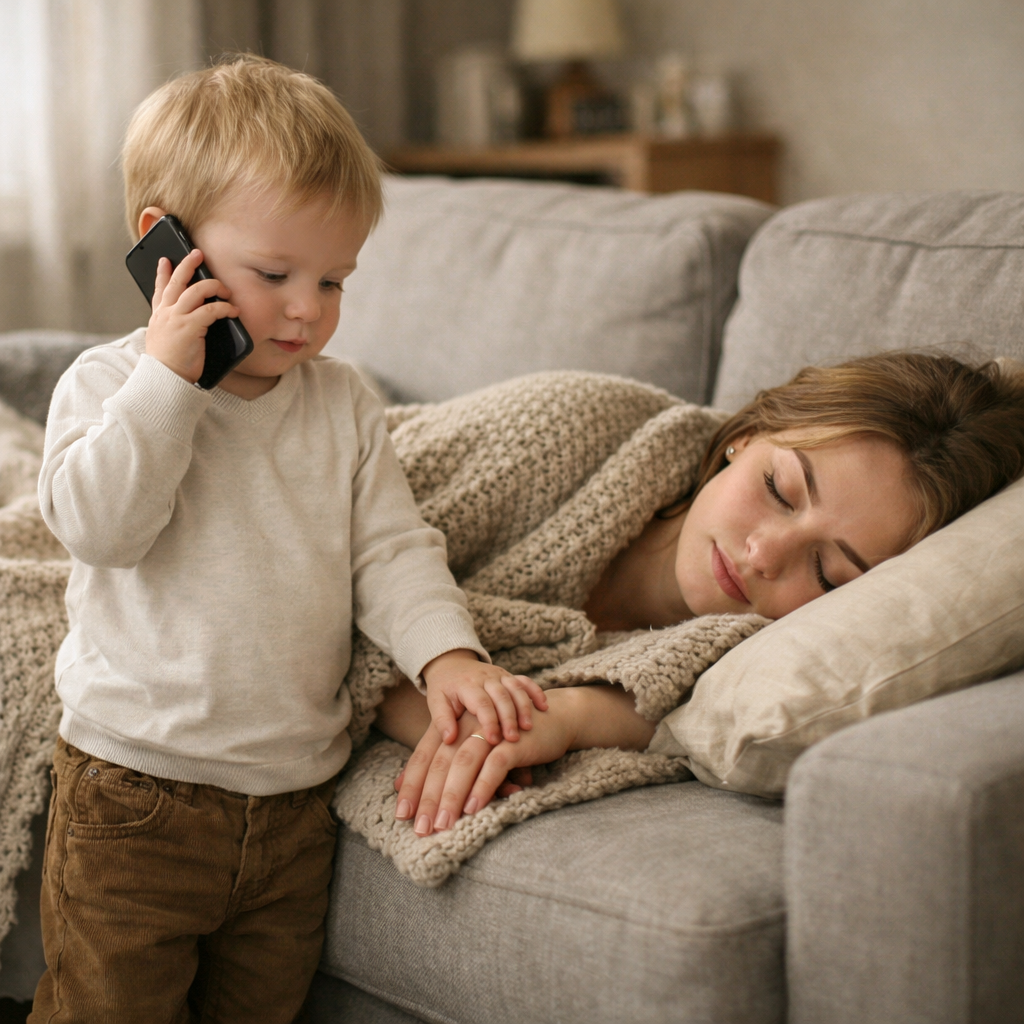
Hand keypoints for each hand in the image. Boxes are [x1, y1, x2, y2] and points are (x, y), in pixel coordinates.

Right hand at [145, 249, 238, 383]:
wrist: (164, 379)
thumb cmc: (169, 365)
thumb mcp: (163, 341)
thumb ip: (172, 327)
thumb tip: (189, 320)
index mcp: (158, 317)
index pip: (159, 290)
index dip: (162, 273)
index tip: (165, 260)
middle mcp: (165, 313)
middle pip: (177, 281)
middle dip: (188, 264)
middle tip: (198, 254)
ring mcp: (176, 318)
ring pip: (196, 290)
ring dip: (214, 286)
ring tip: (226, 289)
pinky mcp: (189, 327)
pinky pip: (211, 310)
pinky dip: (224, 308)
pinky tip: (233, 310)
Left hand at [396, 689, 579, 835]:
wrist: (554, 718)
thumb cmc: (512, 740)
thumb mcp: (481, 754)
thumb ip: (458, 771)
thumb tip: (439, 798)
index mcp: (454, 728)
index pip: (425, 757)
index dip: (411, 785)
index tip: (401, 815)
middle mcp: (466, 726)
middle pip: (438, 763)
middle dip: (426, 798)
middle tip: (419, 829)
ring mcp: (489, 731)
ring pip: (463, 764)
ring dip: (451, 796)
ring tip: (441, 824)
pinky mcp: (513, 740)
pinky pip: (494, 764)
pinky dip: (482, 786)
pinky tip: (472, 808)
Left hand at [421, 649, 547, 745]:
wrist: (451, 664)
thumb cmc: (444, 689)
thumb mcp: (436, 702)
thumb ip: (442, 720)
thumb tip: (449, 740)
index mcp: (466, 684)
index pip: (481, 703)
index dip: (488, 721)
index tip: (493, 740)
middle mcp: (485, 676)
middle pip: (501, 696)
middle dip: (509, 717)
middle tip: (513, 738)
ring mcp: (499, 674)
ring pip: (516, 688)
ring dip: (524, 707)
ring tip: (529, 727)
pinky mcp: (508, 675)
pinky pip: (525, 681)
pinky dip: (535, 692)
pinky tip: (544, 707)